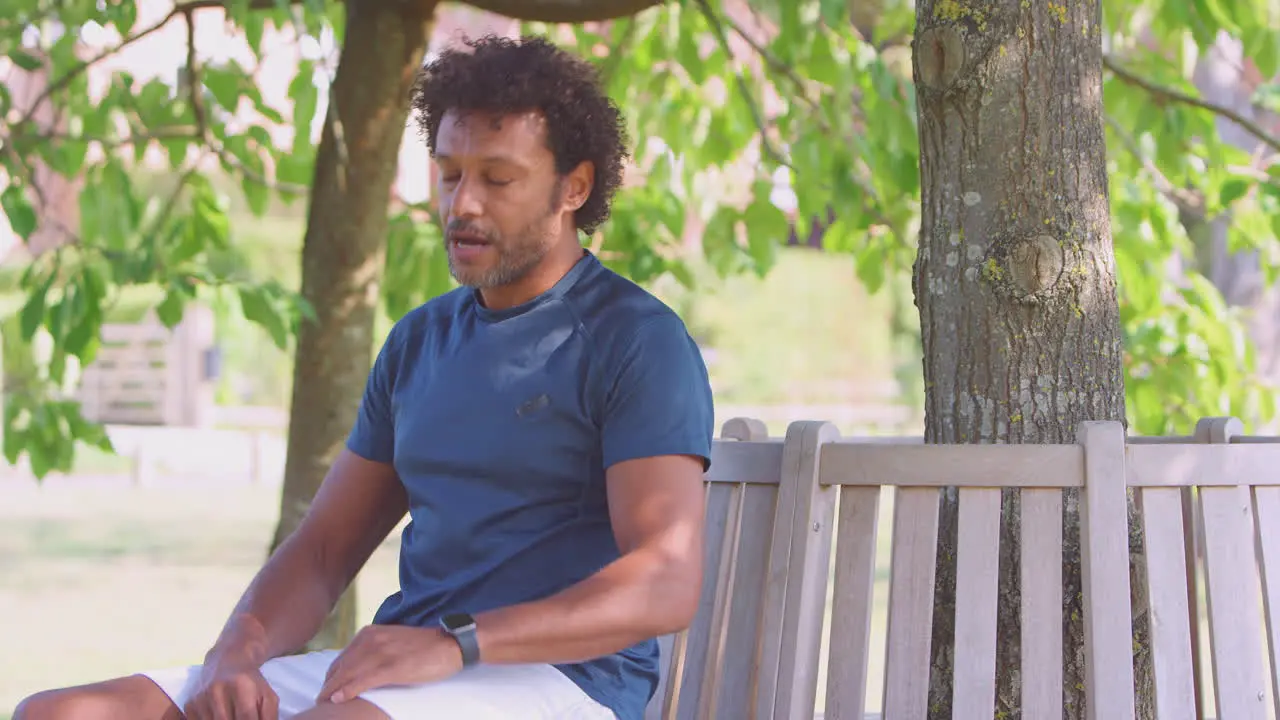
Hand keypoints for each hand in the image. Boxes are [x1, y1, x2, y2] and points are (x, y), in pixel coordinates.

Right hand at [183, 656, 278, 719]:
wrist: (227, 662)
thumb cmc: (251, 683)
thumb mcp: (268, 696)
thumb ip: (270, 716)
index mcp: (240, 686)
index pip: (245, 717)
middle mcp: (217, 690)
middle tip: (240, 718)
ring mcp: (200, 698)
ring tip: (231, 715)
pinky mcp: (190, 704)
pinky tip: (218, 716)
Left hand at [318, 624, 463, 703]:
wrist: (449, 644)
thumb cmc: (423, 647)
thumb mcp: (392, 642)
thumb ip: (373, 651)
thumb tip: (357, 669)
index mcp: (370, 634)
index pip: (342, 658)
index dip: (331, 677)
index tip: (325, 691)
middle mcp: (372, 640)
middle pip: (341, 667)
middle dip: (328, 685)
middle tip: (320, 701)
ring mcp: (382, 653)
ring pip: (348, 674)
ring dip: (332, 690)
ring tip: (323, 703)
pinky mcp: (392, 667)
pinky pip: (363, 680)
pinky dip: (348, 690)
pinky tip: (338, 699)